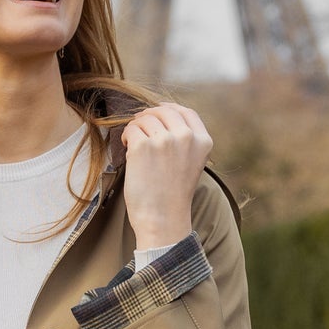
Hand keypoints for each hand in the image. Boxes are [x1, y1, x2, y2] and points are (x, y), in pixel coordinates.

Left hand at [120, 101, 212, 248]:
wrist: (163, 219)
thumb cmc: (173, 195)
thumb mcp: (192, 163)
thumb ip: (185, 140)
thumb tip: (163, 116)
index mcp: (202, 141)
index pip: (186, 112)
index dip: (169, 108)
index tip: (157, 111)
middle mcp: (186, 137)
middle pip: (163, 111)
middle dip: (148, 116)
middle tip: (139, 127)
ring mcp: (164, 140)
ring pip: (144, 118)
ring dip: (136, 127)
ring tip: (133, 143)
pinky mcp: (142, 146)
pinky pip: (131, 129)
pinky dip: (126, 136)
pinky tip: (127, 148)